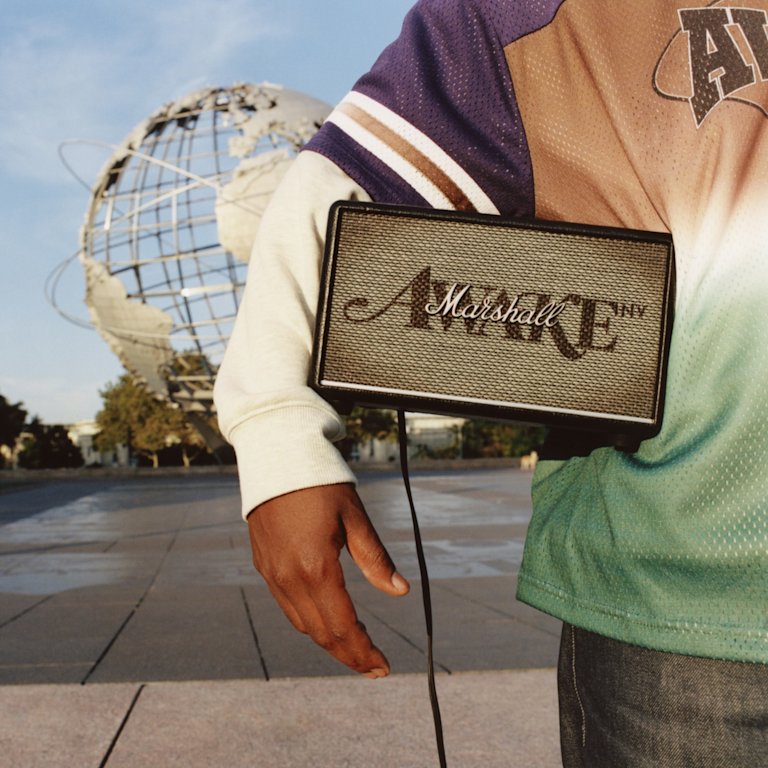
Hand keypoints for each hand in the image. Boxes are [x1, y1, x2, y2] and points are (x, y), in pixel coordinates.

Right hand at [247, 483, 409, 676]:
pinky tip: (326, 620)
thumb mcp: (355, 518)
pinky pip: (287, 606)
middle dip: (349, 655)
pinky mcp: (264, 565)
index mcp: (316, 568)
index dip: (364, 652)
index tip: (384, 667)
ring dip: (329, 641)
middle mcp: (289, 578)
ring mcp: (272, 574)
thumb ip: (375, 558)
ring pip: (302, 624)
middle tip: (374, 667)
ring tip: (355, 649)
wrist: (276, 456)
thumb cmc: (322, 483)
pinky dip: (310, 621)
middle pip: (321, 633)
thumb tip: (401, 591)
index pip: (343, 626)